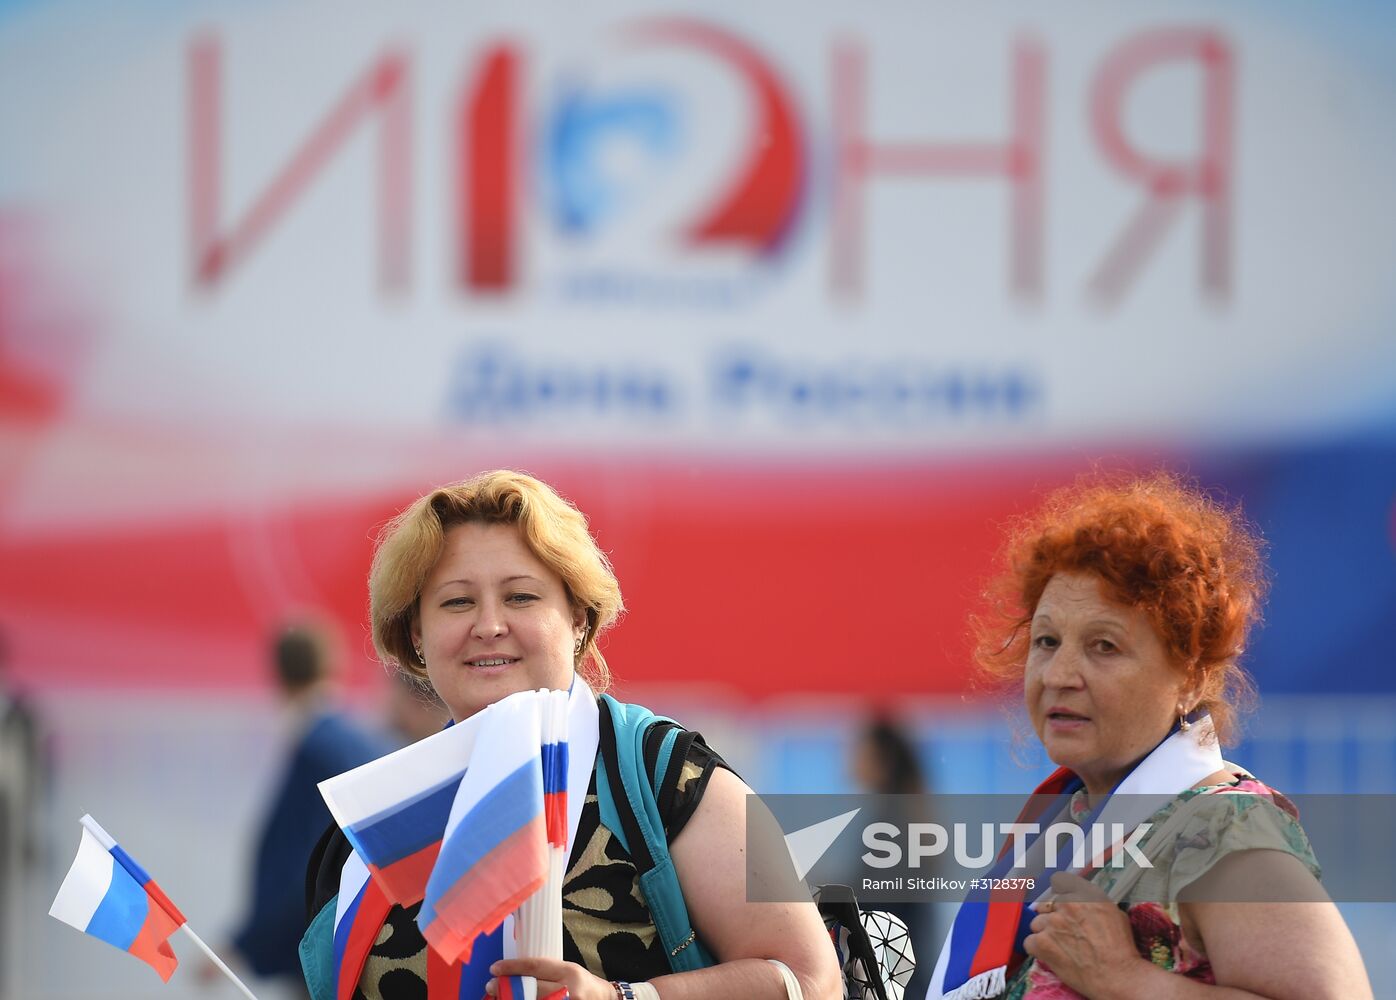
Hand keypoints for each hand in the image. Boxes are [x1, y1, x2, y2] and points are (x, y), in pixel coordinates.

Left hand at [486, 957, 610, 999]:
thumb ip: (545, 973)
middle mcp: (569, 990)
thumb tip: (515, 974)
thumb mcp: (568, 972)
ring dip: (513, 999)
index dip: (512, 967)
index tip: (495, 968)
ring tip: (501, 996)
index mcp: (569, 972)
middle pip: (531, 988)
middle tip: (492, 986)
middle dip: (508, 987)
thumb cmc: (583, 985)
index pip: (536, 966)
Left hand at [1022, 873, 1146, 998]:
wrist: (1117, 976)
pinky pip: (1029, 942)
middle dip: (1050, 917)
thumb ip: (1093, 904)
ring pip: (1036, 924)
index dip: (1059, 900)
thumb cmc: (1121, 950)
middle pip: (1045, 905)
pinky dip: (1037, 950)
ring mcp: (1052, 923)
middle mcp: (1065, 905)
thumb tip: (1084, 904)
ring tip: (1059, 948)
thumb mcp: (1115, 915)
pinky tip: (1050, 957)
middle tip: (1061, 933)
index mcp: (1083, 895)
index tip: (1061, 909)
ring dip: (1044, 934)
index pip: (1060, 884)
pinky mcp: (1042, 942)